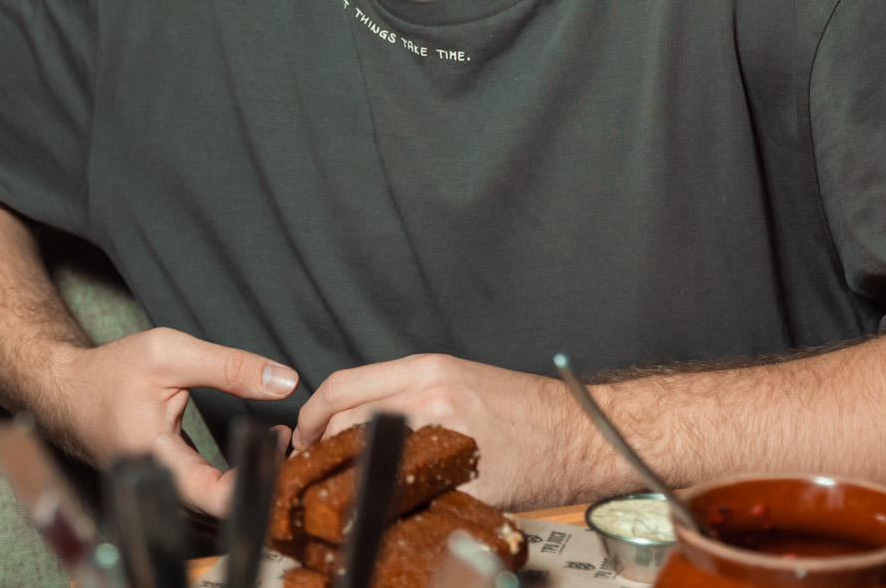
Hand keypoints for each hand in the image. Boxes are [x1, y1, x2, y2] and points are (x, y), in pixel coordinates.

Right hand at [44, 327, 296, 515]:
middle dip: (260, 481)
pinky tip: (253, 451)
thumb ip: (229, 367)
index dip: (256, 479)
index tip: (279, 446)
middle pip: (219, 509)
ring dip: (248, 482)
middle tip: (288, 445)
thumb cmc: (109, 371)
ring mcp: (159, 488)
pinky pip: (203, 494)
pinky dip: (231, 479)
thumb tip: (284, 381)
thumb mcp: (170, 352)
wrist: (66, 390)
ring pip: (213, 506)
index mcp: (154, 456)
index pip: (215, 497)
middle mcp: (156, 483)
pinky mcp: (164, 484)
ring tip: (275, 444)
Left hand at [293, 354, 591, 508]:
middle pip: (345, 423)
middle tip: (316, 474)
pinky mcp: (464, 481)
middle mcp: (432, 396)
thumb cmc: (525, 412)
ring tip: (345, 494)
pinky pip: (409, 496)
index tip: (303, 435)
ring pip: (368, 459)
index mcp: (429, 370)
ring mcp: (447, 438)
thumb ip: (411, 393)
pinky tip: (389, 514)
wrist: (582, 432)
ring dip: (347, 480)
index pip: (343, 385)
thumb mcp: (462, 382)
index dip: (312, 415)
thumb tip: (358, 422)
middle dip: (320, 452)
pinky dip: (389, 507)